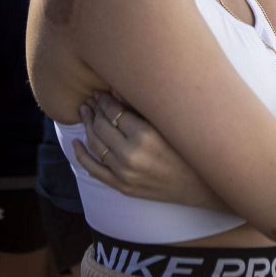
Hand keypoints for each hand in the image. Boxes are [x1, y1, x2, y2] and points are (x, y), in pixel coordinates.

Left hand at [74, 92, 225, 209]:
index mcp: (144, 135)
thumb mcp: (169, 124)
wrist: (200, 184)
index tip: (102, 92)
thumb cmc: (189, 149)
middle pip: (101, 126)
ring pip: (95, 145)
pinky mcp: (122, 186)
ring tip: (85, 113)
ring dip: (87, 127)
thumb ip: (142, 107)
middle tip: (90, 100)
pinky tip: (75, 143)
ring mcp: (124, 173)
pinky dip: (82, 156)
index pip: (114, 112)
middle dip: (94, 110)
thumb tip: (118, 90)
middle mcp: (130, 155)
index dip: (105, 100)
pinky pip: (94, 170)